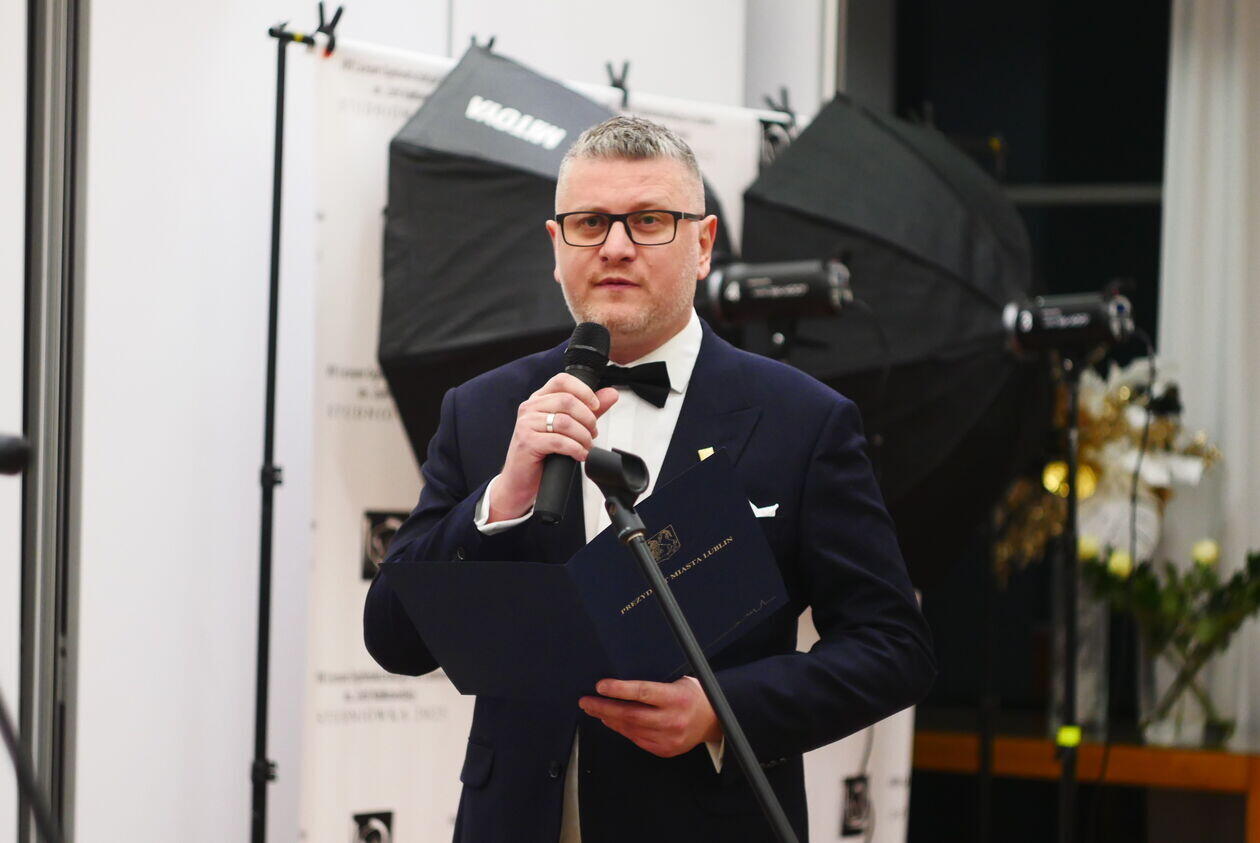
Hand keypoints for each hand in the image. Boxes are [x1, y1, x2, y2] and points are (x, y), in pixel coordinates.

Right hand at [489, 373, 618, 521]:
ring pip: (565, 422)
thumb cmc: (542, 453)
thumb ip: (588, 410)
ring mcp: (526, 424)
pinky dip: (575, 449)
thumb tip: (611, 394)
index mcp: (539, 399)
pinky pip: (559, 441)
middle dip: (587, 418)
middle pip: (567, 400)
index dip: (584, 391)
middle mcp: (530, 407)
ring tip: (586, 446)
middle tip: (592, 432)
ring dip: (583, 436)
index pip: (562, 381)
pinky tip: (580, 455)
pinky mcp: (527, 442)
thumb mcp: (568, 428)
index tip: (595, 406)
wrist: (520, 480)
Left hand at [578, 676, 721, 757]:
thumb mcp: (680, 681)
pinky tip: (612, 721)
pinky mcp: (664, 749)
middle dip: (604, 707)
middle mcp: (672, 719)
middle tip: (586, 701)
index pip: (642, 692)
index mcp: (676, 698)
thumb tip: (622, 683)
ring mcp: (668, 738)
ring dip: (609, 719)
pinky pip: (636, 739)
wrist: (714, 720)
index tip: (600, 686)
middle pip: (630, 714)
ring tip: (595, 709)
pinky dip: (622, 729)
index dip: (619, 689)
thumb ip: (654, 684)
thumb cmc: (695, 696)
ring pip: (630, 729)